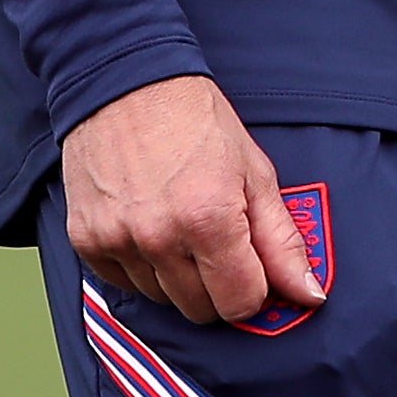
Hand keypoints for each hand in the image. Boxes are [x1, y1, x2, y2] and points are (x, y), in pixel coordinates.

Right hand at [59, 75, 326, 328]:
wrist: (127, 86)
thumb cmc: (198, 123)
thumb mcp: (256, 175)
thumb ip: (283, 242)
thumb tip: (310, 295)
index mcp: (209, 219)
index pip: (241, 303)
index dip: (256, 287)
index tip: (253, 264)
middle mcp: (158, 238)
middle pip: (201, 310)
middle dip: (219, 286)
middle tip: (220, 244)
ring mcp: (117, 241)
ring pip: (161, 300)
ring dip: (179, 278)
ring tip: (182, 227)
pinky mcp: (86, 242)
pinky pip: (123, 285)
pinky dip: (142, 268)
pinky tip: (151, 228)